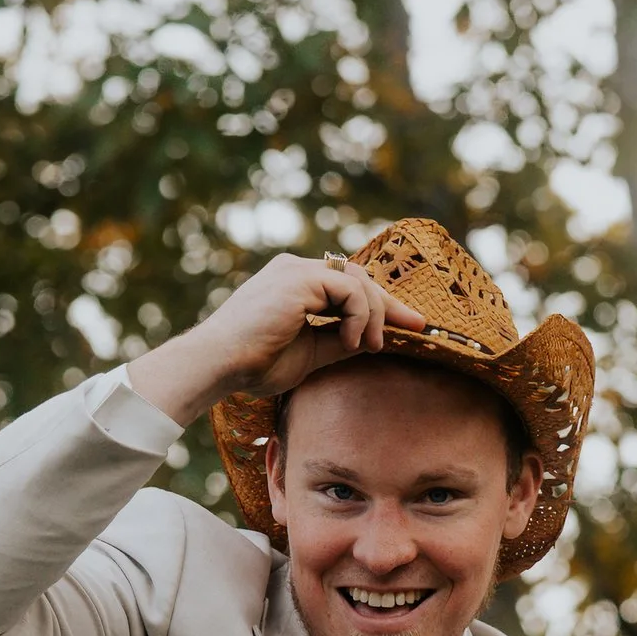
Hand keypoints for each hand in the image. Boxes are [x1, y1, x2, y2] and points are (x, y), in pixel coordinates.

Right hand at [125, 254, 428, 429]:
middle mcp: (297, 270)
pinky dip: (361, 315)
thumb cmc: (253, 365)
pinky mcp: (301, 279)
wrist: (221, 363)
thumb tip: (373, 338)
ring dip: (375, 315)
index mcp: (295, 285)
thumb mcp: (309, 354)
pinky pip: (350, 290)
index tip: (409, 325)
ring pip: (359, 281)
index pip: (348, 285)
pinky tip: (354, 340)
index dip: (381, 304)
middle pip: (359, 277)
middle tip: (415, 327)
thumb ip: (340, 341)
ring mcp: (298, 270)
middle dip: (390, 303)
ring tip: (370, 346)